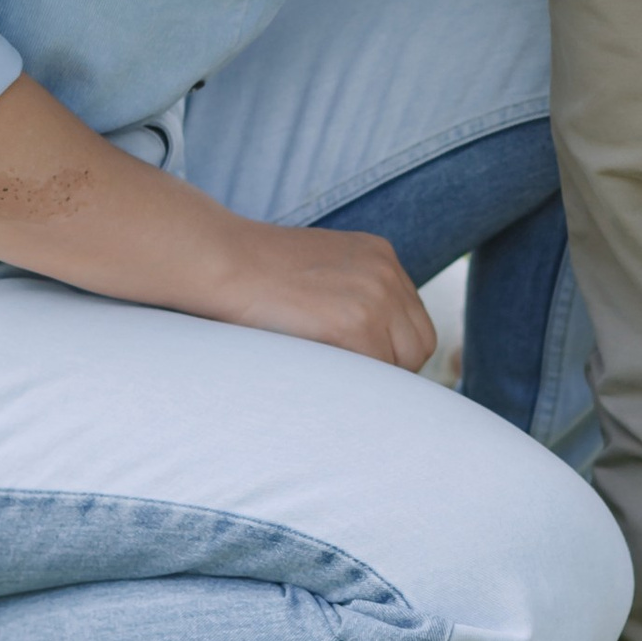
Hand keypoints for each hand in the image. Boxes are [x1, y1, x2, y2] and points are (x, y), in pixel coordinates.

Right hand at [202, 217, 437, 371]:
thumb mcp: (318, 269)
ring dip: (375, 379)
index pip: (413, 319)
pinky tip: (325, 379)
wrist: (222, 261)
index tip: (365, 366)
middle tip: (353, 382)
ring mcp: (375, 296)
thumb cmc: (255, 273)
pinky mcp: (356, 324)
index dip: (393, 348)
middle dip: (393, 368)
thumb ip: (351, 294)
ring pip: (404, 363)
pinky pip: (376, 374)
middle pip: (419, 342)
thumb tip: (374, 347)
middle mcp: (386, 271)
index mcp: (379, 254)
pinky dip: (355, 386)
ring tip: (336, 381)